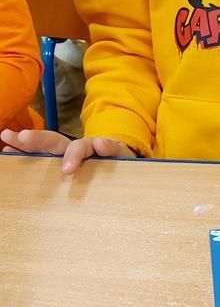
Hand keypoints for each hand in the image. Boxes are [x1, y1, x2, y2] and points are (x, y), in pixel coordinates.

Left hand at [0, 129, 135, 173]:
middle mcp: (75, 147)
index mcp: (61, 152)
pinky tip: (101, 146)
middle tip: (23, 137)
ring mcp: (95, 148)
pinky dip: (105, 146)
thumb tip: (6, 151)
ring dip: (74, 153)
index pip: (40, 146)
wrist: (121, 157)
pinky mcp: (115, 151)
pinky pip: (111, 148)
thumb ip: (40, 163)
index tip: (7, 144)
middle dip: (39, 139)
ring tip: (66, 168)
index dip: (25, 145)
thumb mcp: (67, 166)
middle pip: (55, 141)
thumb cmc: (89, 166)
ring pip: (82, 146)